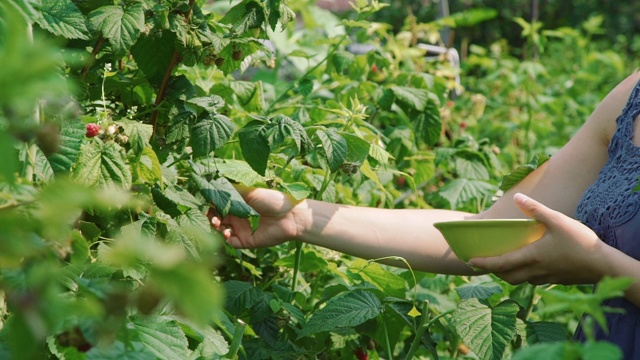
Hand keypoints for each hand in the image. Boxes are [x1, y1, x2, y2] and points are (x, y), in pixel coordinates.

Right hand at [208, 185, 304, 248]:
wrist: (290, 216)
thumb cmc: (272, 200)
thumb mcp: (251, 191)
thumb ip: (232, 191)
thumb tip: (214, 186)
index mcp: (240, 204)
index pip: (220, 206)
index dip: (212, 206)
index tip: (207, 205)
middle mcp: (239, 217)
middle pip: (219, 219)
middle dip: (212, 218)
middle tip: (211, 217)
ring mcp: (242, 229)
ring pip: (222, 231)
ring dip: (217, 228)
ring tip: (217, 224)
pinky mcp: (247, 241)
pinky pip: (232, 242)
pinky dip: (226, 239)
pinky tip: (227, 233)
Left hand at [468, 193, 604, 284]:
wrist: (604, 265)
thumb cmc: (580, 242)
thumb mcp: (557, 220)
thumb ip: (535, 209)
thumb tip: (517, 197)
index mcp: (531, 256)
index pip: (500, 264)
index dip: (484, 263)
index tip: (470, 261)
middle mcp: (535, 270)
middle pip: (507, 276)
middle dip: (494, 272)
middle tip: (485, 264)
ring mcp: (547, 277)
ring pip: (521, 280)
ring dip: (509, 274)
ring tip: (504, 265)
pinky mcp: (557, 279)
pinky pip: (534, 280)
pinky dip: (525, 275)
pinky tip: (530, 265)